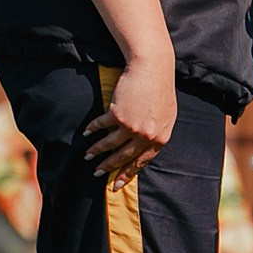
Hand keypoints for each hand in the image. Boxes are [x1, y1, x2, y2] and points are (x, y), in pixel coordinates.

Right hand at [85, 59, 177, 190]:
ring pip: (110, 144)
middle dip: (109, 166)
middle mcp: (146, 135)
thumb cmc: (161, 90)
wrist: (153, 69)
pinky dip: (92, 129)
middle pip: (124, 157)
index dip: (128, 173)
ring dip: (96, 151)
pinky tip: (87, 132)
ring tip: (88, 155)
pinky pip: (101, 126)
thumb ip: (156, 132)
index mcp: (161, 138)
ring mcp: (132, 126)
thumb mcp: (166, 116)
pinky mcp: (118, 115)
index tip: (117, 184)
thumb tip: (145, 145)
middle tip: (97, 173)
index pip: (142, 161)